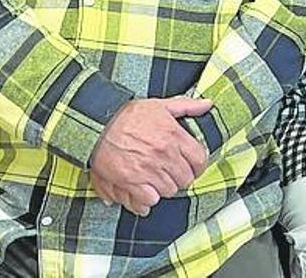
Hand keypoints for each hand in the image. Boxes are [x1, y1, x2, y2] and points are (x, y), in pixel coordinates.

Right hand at [89, 96, 212, 214]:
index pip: (199, 160)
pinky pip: (149, 200)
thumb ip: (187, 106)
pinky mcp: (130, 182)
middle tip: (172, 173)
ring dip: (165, 187)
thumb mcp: (160, 105)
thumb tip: (207, 104)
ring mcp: (148, 169)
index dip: (198, 166)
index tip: (193, 167)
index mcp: (173, 135)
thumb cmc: (127, 114)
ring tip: (157, 180)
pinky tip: (145, 191)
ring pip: (169, 190)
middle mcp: (163, 154)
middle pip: (185, 179)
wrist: (97, 124)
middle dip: (181, 177)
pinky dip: (148, 199)